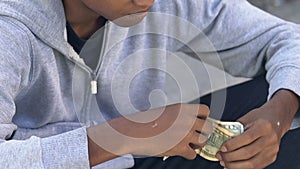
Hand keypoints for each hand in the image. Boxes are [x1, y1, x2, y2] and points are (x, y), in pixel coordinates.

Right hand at [87, 103, 211, 165]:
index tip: (201, 122)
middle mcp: (186, 120)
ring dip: (196, 144)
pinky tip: (179, 151)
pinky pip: (193, 154)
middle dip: (203, 132)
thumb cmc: (146, 122)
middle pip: (208, 127)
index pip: (205, 110)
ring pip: (203, 142)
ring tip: (187, 144)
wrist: (133, 133)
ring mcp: (184, 134)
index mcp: (183, 108)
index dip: (204, 118)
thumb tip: (190, 122)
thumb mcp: (165, 111)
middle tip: (195, 135)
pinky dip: (187, 154)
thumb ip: (180, 115)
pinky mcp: (180, 148)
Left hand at [217, 90, 298, 168]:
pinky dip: (243, 168)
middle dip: (231, 157)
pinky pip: (256, 167)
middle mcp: (270, 139)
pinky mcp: (272, 158)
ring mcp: (272, 150)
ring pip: (252, 163)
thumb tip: (220, 139)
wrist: (277, 119)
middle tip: (220, 156)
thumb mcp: (247, 118)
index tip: (222, 148)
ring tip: (224, 163)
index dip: (232, 145)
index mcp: (264, 126)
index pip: (246, 138)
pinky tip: (233, 166)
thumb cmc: (260, 117)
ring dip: (235, 166)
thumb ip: (235, 128)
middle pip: (248, 153)